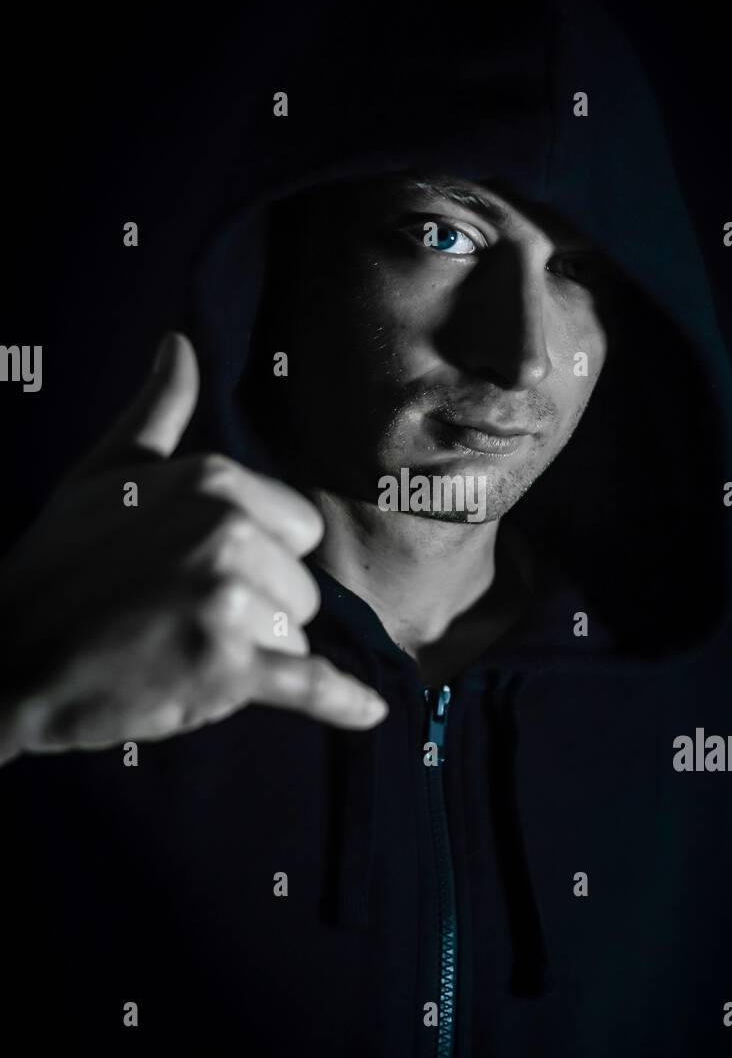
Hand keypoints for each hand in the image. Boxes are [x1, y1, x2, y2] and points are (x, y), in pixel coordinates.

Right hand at [0, 332, 387, 757]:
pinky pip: (311, 684)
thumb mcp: (104, 472)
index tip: (198, 571)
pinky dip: (342, 702)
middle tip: (178, 616)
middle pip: (302, 588)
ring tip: (179, 649)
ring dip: (251, 656)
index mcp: (213, 480)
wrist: (5, 655)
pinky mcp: (225, 669)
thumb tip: (179, 344)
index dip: (261, 558)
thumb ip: (157, 411)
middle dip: (257, 612)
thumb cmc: (58, 564)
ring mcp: (228, 599)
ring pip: (295, 638)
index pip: (299, 530)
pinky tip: (369, 713)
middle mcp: (228, 530)